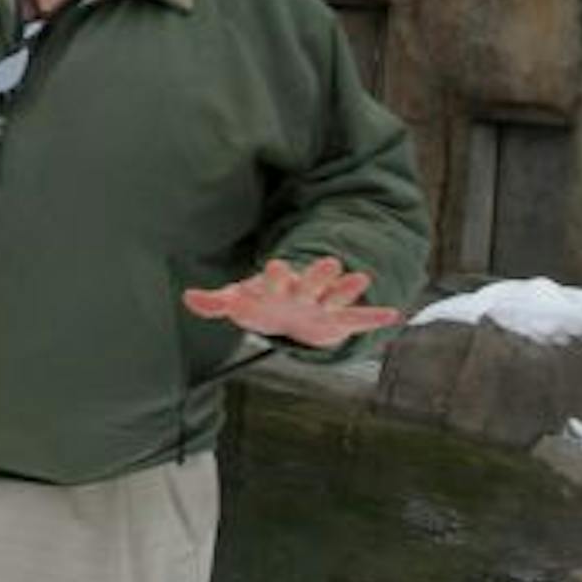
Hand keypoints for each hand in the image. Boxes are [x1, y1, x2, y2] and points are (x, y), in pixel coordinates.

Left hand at [181, 256, 401, 348]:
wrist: (285, 314)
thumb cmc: (259, 304)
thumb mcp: (236, 302)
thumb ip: (215, 302)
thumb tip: (188, 297)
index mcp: (276, 287)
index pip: (275, 280)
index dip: (275, 275)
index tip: (275, 264)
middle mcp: (302, 293)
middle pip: (310, 283)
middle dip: (317, 274)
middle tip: (329, 261)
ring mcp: (321, 305)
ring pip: (336, 295)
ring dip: (347, 288)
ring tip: (362, 278)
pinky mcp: (336, 320)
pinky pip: (357, 319)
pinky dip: (373, 318)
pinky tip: (393, 315)